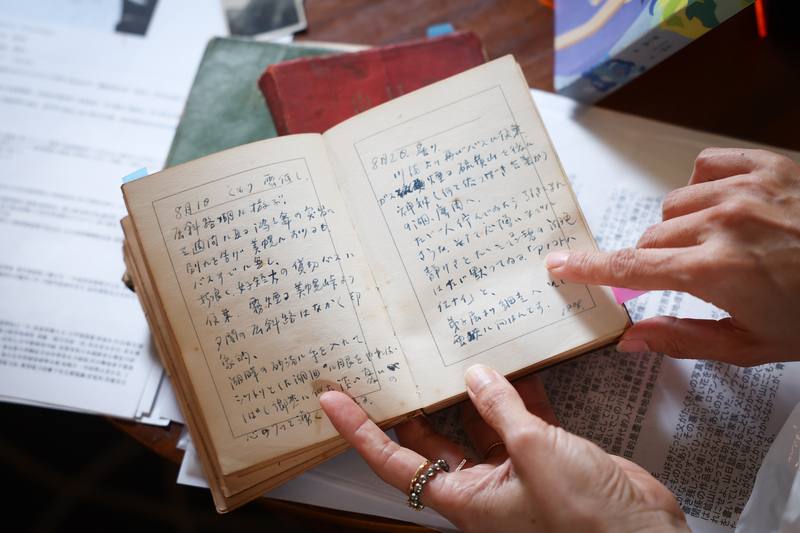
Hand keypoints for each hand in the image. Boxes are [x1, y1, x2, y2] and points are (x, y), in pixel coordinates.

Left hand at [320, 365, 687, 532]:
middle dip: (414, 398)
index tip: (330, 399)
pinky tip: (515, 359)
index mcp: (463, 496)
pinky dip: (517, 390)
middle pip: (430, 436)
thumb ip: (501, 409)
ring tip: (453, 344)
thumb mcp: (535, 454)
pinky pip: (520, 416)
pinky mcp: (545, 453)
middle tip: (395, 358)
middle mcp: (480, 483)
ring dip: (470, 387)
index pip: (392, 461)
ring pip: (477, 420)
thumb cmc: (584, 519)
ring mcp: (513, 468)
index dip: (358, 430)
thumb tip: (474, 374)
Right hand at [545, 147, 799, 365]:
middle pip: (648, 238)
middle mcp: (721, 223)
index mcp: (714, 272)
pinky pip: (705, 167)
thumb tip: (630, 340)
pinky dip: (703, 186)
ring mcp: (744, 188)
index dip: (587, 268)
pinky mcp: (766, 165)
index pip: (628, 269)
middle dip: (652, 262)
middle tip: (682, 278)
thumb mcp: (753, 345)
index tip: (557, 264)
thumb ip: (681, 339)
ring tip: (716, 245)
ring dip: (680, 228)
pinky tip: (724, 206)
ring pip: (673, 206)